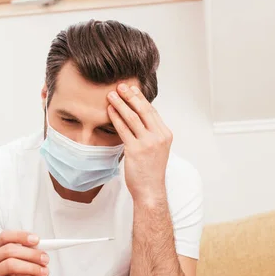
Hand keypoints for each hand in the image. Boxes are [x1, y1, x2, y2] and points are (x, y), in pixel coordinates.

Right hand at [0, 230, 48, 275]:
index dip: (21, 236)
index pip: (5, 236)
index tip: (37, 240)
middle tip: (45, 259)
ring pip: (11, 265)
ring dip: (32, 268)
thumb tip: (42, 250)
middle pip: (9, 250)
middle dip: (31, 254)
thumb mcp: (24, 263)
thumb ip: (30, 254)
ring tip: (44, 272)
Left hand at [107, 83, 171, 204]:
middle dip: (130, 96)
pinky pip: (123, 129)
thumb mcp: (156, 149)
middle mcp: (158, 136)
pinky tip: (109, 111)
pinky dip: (115, 118)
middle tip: (120, 85)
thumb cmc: (150, 171)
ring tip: (111, 95)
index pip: (152, 111)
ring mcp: (148, 143)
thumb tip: (138, 119)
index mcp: (165, 134)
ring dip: (120, 104)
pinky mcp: (136, 150)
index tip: (132, 89)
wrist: (150, 190)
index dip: (141, 98)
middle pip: (143, 110)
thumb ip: (150, 134)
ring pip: (132, 117)